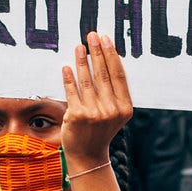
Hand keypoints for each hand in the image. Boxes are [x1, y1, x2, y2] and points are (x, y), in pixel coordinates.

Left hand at [60, 32, 132, 168]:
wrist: (88, 155)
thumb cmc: (100, 130)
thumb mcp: (115, 113)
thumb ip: (114, 92)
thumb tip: (106, 60)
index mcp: (125, 107)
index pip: (118, 75)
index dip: (112, 55)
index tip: (105, 39)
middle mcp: (111, 110)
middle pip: (103, 74)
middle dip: (97, 52)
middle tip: (92, 35)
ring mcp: (94, 113)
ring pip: (86, 80)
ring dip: (82, 61)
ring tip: (79, 47)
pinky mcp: (77, 116)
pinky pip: (72, 91)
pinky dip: (68, 78)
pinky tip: (66, 67)